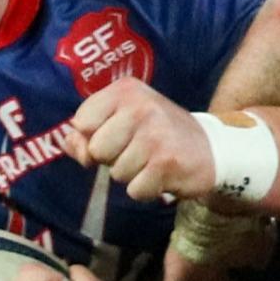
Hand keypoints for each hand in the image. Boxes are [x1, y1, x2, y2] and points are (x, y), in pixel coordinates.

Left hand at [71, 77, 215, 202]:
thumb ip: (89, 131)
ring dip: (132, 175)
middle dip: (112, 159)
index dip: (91, 138)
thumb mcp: (124, 120)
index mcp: (125, 91)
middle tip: (138, 151)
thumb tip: (67, 143)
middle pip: (96, 150)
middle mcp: (140, 107)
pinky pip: (134, 190)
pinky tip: (162, 175)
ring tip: (153, 162)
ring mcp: (155, 135)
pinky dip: (146, 189)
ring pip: (115, 173)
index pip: (82, 122)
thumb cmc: (159, 134)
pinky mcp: (166, 163)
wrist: (212, 149)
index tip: (114, 137)